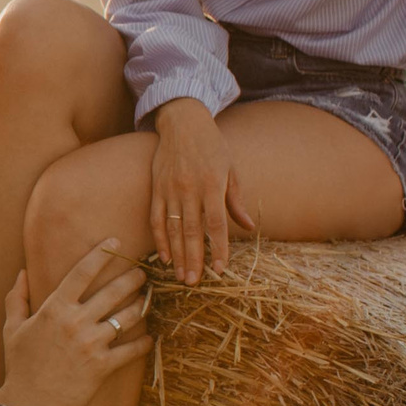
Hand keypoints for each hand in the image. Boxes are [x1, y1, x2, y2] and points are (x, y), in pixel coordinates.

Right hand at [0, 241, 151, 405]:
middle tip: (142, 273)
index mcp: (54, 309)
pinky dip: (143, 343)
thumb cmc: (18, 365)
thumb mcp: (12, 328)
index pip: (82, 272)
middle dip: (132, 278)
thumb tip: (23, 272)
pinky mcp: (102, 366)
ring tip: (147, 300)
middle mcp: (76, 322)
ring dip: (141, 306)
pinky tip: (150, 338)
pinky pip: (130, 350)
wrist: (26, 403)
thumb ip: (17, 298)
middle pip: (112, 291)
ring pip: (127, 318)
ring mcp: (91, 344)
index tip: (115, 243)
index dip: (101, 254)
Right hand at [150, 99, 254, 283]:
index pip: (217, 224)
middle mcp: (190, 189)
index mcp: (213, 184)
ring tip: (180, 276)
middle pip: (193, 231)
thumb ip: (236, 200)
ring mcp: (170, 189)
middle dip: (194, 259)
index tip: (221, 269)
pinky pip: (156, 218)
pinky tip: (163, 256)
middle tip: (194, 283)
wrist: (182, 122)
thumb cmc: (212, 146)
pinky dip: (159, 238)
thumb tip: (248, 227)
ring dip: (177, 254)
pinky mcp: (157, 188)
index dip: (219, 248)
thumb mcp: (231, 169)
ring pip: (173, 228)